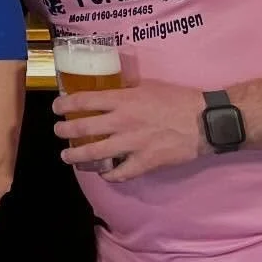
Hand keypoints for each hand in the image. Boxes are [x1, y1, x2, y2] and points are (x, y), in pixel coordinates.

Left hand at [54, 81, 206, 180]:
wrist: (204, 121)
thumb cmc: (177, 99)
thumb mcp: (146, 86)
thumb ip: (124, 91)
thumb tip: (107, 93)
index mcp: (122, 100)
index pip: (83, 101)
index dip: (64, 105)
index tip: (56, 108)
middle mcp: (122, 122)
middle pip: (82, 128)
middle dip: (64, 131)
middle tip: (58, 132)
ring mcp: (132, 144)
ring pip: (94, 153)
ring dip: (76, 155)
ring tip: (68, 156)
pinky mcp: (145, 162)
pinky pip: (121, 173)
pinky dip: (109, 175)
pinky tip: (104, 174)